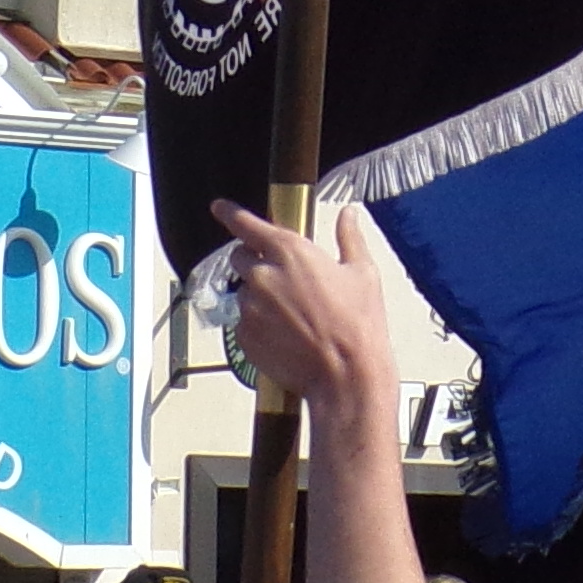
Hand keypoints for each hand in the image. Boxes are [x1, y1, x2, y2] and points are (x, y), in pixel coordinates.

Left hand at [209, 202, 397, 418]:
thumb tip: (348, 215)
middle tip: (282, 278)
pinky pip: (244, 323)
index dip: (230, 213)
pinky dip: (260, 325)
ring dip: (261, 297)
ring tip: (294, 315)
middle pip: (240, 257)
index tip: (220, 207)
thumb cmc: (358, 324)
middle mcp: (263, 276)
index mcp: (290, 251)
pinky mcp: (244, 336)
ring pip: (245, 293)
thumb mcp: (362, 273)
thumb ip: (349, 238)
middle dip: (255, 261)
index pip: (247, 224)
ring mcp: (250, 307)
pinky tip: (287, 335)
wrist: (346, 374)